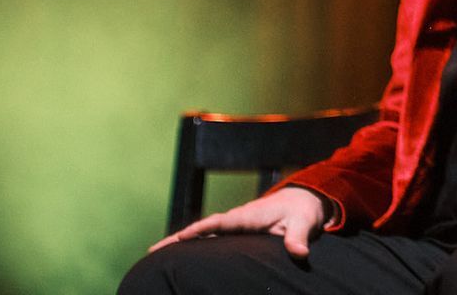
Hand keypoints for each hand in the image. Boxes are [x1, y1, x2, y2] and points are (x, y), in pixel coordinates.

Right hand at [148, 186, 328, 257]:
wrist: (305, 200)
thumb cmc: (302, 211)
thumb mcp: (304, 223)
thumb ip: (299, 237)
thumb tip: (300, 252)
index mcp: (249, 215)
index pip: (220, 222)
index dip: (200, 229)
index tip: (180, 237)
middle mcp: (237, 218)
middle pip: (202, 229)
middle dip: (178, 238)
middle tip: (152, 250)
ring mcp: (235, 224)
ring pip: (203, 234)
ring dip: (180, 242)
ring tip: (154, 255)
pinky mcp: (236, 231)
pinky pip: (211, 237)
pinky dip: (193, 244)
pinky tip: (178, 256)